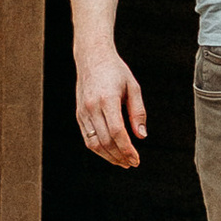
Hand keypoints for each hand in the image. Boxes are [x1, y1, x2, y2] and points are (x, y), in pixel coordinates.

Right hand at [75, 49, 147, 168]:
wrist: (92, 58)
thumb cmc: (115, 71)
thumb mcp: (133, 87)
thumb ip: (138, 112)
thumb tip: (141, 136)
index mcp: (107, 99)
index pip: (117, 132)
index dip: (127, 149)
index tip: (136, 159)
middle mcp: (92, 107)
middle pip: (106, 141)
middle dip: (120, 156)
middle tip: (132, 163)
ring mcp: (83, 112)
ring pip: (94, 144)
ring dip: (109, 157)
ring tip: (122, 162)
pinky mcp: (79, 115)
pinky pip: (87, 138)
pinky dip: (99, 150)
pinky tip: (110, 153)